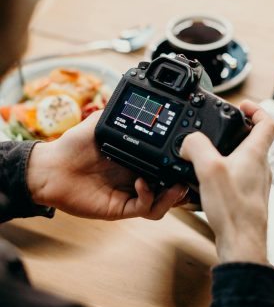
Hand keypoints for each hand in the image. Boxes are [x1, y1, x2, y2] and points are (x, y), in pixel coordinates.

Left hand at [27, 111, 186, 220]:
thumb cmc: (72, 146)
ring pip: (161, 203)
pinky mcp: (121, 207)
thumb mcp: (99, 123)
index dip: (177, 163)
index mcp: (135, 159)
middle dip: (182, 184)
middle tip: (189, 175)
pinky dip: (149, 197)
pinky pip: (143, 208)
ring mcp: (129, 194)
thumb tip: (133, 98)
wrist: (51, 168)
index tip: (187, 155)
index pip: (163, 164)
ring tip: (175, 186)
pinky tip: (143, 183)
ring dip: (172, 197)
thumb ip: (118, 113)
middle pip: (168, 186)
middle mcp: (136, 177)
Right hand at [180, 101, 273, 263]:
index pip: (267, 122)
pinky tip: (208, 180)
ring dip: (229, 150)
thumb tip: (188, 141)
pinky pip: (238, 175)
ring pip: (246, 158)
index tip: (241, 105)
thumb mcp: (209, 170)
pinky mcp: (246, 195)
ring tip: (209, 153)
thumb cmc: (234, 211)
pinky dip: (225, 170)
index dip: (255, 109)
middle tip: (219, 127)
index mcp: (255, 154)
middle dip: (236, 129)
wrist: (240, 242)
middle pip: (255, 139)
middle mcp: (259, 167)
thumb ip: (196, 147)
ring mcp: (255, 182)